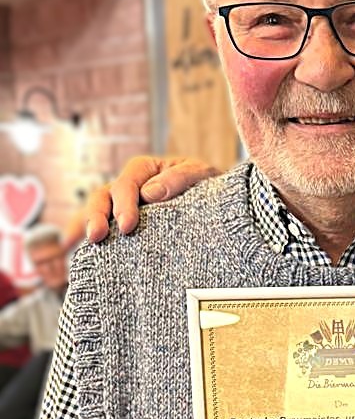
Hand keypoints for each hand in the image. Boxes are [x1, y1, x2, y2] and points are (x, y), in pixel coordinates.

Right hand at [84, 157, 217, 242]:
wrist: (220, 212)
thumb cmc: (210, 188)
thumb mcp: (202, 175)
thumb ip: (179, 179)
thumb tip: (150, 193)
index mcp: (146, 170)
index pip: (127, 181)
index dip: (124, 202)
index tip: (127, 225)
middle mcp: (131, 187)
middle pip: (104, 195)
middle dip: (98, 215)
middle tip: (99, 236)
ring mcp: (123, 206)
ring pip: (97, 209)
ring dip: (88, 224)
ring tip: (89, 243)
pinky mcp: (125, 227)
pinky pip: (101, 228)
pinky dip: (81, 233)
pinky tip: (70, 247)